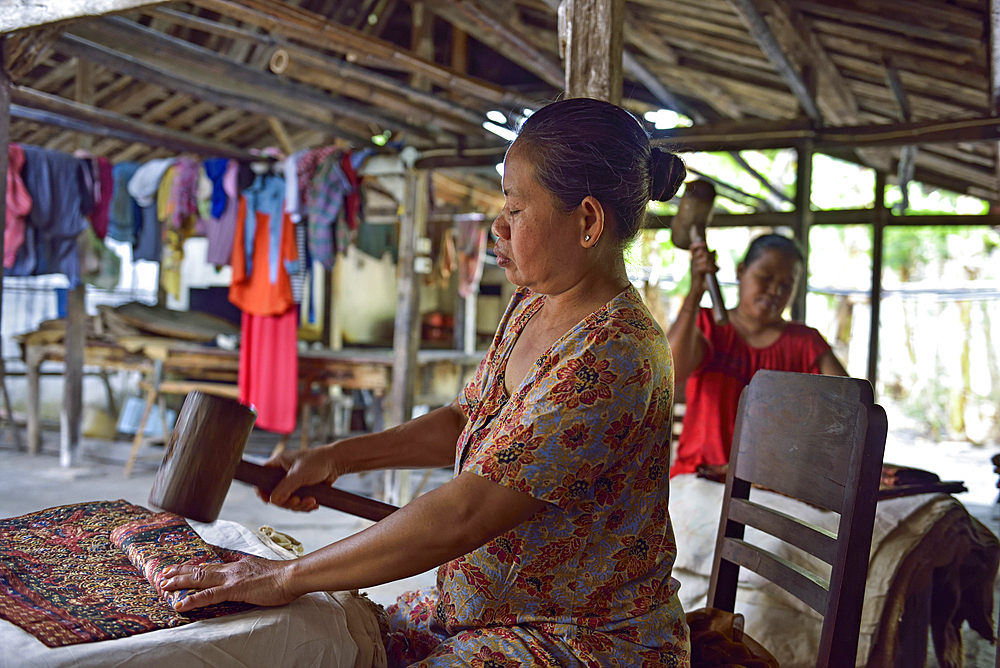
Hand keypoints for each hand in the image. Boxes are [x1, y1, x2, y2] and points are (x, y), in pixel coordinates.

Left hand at [159, 557, 295, 611]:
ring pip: (199, 579)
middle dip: (180, 572)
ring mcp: (231, 579)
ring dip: (180, 582)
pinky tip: (180, 604)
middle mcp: (231, 569)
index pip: (211, 566)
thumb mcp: (262, 572)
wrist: (292, 576)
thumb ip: (251, 574)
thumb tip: (247, 578)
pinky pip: (209, 595)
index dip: (194, 567)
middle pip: (201, 570)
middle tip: (163, 575)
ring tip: (164, 586)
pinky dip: (193, 600)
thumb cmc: (283, 577)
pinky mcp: (234, 590)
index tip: (180, 568)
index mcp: (238, 565)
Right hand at [257, 444, 344, 511]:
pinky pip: (298, 503)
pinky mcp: (301, 490)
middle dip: (288, 502)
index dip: (262, 491)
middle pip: (275, 495)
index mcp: (277, 464)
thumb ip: (285, 487)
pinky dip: (305, 506)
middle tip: (298, 501)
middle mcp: (282, 474)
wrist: (337, 463)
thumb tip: (273, 500)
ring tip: (312, 501)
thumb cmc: (318, 462)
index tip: (268, 501)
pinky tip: (314, 503)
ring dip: (299, 505)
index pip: (261, 479)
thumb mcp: (300, 474)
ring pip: (287, 502)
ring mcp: (292, 483)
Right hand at [688, 241, 717, 294]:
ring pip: (705, 259)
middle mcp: (693, 261)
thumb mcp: (707, 266)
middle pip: (703, 252)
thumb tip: (714, 250)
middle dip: (711, 256)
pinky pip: (705, 266)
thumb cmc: (703, 279)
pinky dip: (712, 268)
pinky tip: (715, 271)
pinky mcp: (696, 272)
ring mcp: (693, 267)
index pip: (692, 247)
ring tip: (716, 268)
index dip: (698, 244)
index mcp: (694, 259)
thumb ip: (710, 258)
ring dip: (713, 263)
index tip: (704, 244)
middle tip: (715, 262)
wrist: (697, 290)